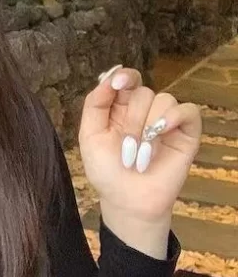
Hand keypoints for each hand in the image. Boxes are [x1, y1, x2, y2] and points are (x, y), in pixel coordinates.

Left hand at [78, 65, 200, 253]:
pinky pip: (187, 110)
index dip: (124, 76)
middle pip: (143, 92)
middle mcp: (144, 110)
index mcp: (120, 108)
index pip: (127, 79)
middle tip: (125, 150)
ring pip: (163, 100)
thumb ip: (95, 104)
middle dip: (131, 120)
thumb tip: (109, 76)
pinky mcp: (187, 132)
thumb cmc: (107, 171)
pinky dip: (174, 117)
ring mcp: (166, 121)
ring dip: (147, 128)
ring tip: (140, 156)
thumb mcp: (90, 135)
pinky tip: (161, 132)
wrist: (127, 200)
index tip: (118, 83)